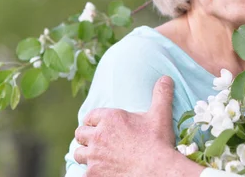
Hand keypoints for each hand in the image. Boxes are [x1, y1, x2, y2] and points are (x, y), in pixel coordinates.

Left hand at [74, 76, 203, 176]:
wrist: (156, 170)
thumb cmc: (157, 142)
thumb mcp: (160, 115)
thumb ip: (161, 94)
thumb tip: (166, 78)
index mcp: (110, 118)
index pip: (90, 116)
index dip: (94, 121)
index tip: (98, 126)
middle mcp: (98, 135)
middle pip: (80, 134)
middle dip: (86, 137)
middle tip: (97, 141)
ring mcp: (94, 156)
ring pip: (79, 153)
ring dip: (86, 154)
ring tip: (96, 156)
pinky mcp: (93, 174)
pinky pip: (83, 173)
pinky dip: (91, 172)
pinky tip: (100, 171)